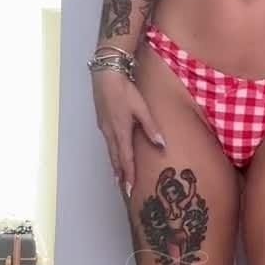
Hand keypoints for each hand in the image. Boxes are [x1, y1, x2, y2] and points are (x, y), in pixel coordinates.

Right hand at [91, 69, 165, 196]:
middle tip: (125, 189)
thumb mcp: (141, 108)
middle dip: (121, 175)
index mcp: (121, 132)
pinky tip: (115, 156)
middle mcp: (110, 133)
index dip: (129, 175)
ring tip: (119, 178)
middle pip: (116, 159)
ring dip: (115, 166)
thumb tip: (161, 145)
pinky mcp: (103, 122)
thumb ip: (151, 127)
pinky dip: (113, 154)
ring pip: (111, 152)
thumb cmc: (124, 90)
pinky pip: (108, 144)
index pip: (126, 160)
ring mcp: (105, 128)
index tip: (130, 190)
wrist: (105, 74)